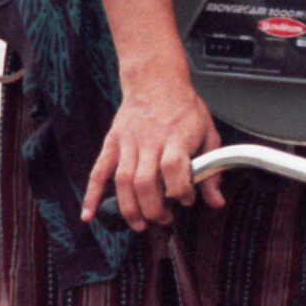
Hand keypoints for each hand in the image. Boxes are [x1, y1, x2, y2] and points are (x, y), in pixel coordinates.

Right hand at [84, 74, 224, 229]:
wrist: (155, 80)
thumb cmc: (184, 108)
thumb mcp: (208, 134)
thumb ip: (212, 170)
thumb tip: (216, 202)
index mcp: (176, 138)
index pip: (173, 169)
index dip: (180, 190)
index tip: (187, 199)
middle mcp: (149, 142)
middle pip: (145, 182)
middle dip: (153, 209)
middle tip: (164, 219)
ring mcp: (128, 143)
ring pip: (123, 181)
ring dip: (130, 208)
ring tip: (140, 224)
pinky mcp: (112, 143)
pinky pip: (99, 171)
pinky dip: (92, 194)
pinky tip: (89, 214)